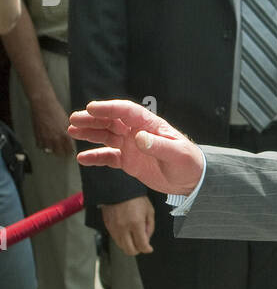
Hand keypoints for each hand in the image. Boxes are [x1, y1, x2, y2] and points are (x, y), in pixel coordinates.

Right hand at [30, 90, 74, 157]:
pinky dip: (42, 145)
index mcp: (65, 135)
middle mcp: (56, 139)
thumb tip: (70, 141)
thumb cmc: (56, 111)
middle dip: (61, 152)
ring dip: (51, 149)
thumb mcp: (66, 122)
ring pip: (49, 151)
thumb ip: (68, 133)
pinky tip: (45, 140)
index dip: (70, 151)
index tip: (69, 150)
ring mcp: (45, 139)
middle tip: (61, 149)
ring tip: (53, 144)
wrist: (43, 104)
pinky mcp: (37, 137)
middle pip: (60, 154)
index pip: (70, 151)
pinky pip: (40, 147)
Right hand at [68, 100, 203, 194]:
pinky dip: (95, 156)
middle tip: (74, 119)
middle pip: (111, 121)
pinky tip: (82, 158)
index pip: (126, 111)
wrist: (192, 180)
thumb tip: (139, 138)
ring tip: (72, 131)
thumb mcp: (177, 154)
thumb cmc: (189, 163)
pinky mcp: (129, 161)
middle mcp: (137, 132)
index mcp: (149, 125)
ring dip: (90, 133)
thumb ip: (159, 146)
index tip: (91, 108)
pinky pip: (108, 156)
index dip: (109, 108)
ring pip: (106, 135)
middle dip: (92, 119)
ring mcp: (131, 146)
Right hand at [101, 196, 154, 255]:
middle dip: (138, 250)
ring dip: (129, 246)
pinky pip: (115, 239)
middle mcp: (124, 228)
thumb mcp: (149, 210)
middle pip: (130, 250)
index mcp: (136, 224)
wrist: (118, 189)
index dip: (147, 249)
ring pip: (121, 246)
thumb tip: (147, 238)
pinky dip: (122, 240)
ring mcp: (114, 228)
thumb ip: (150, 226)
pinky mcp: (108, 227)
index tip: (149, 249)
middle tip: (142, 245)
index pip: (142, 245)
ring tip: (134, 239)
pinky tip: (127, 234)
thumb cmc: (135, 197)